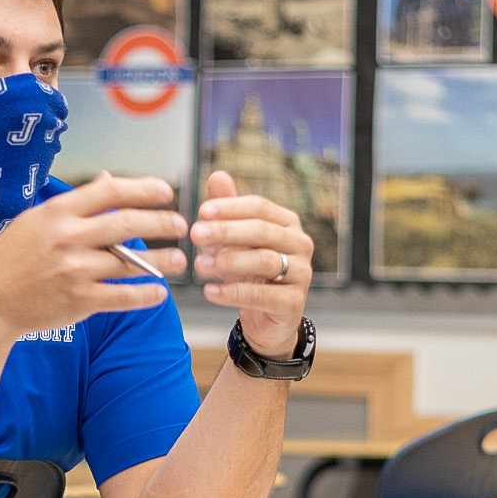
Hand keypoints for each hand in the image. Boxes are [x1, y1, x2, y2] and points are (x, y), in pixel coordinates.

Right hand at [0, 173, 187, 340]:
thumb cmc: (10, 258)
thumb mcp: (35, 220)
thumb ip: (75, 203)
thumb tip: (108, 181)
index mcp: (57, 212)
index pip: (112, 191)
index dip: (145, 189)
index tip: (167, 192)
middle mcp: (68, 239)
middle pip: (128, 223)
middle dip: (162, 222)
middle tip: (181, 226)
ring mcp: (74, 271)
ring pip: (131, 262)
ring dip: (162, 261)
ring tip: (178, 261)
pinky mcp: (79, 301)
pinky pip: (123, 296)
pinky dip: (146, 294)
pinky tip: (158, 293)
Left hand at [189, 170, 312, 357]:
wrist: (267, 321)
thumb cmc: (251, 276)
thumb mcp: (235, 242)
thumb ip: (228, 212)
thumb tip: (217, 176)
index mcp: (286, 224)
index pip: (259, 207)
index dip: (230, 208)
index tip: (201, 212)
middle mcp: (299, 244)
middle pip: (262, 231)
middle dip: (226, 231)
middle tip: (195, 234)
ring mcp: (301, 273)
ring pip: (264, 261)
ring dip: (228, 261)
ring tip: (199, 265)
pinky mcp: (294, 302)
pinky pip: (261, 295)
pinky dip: (232, 293)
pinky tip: (209, 291)